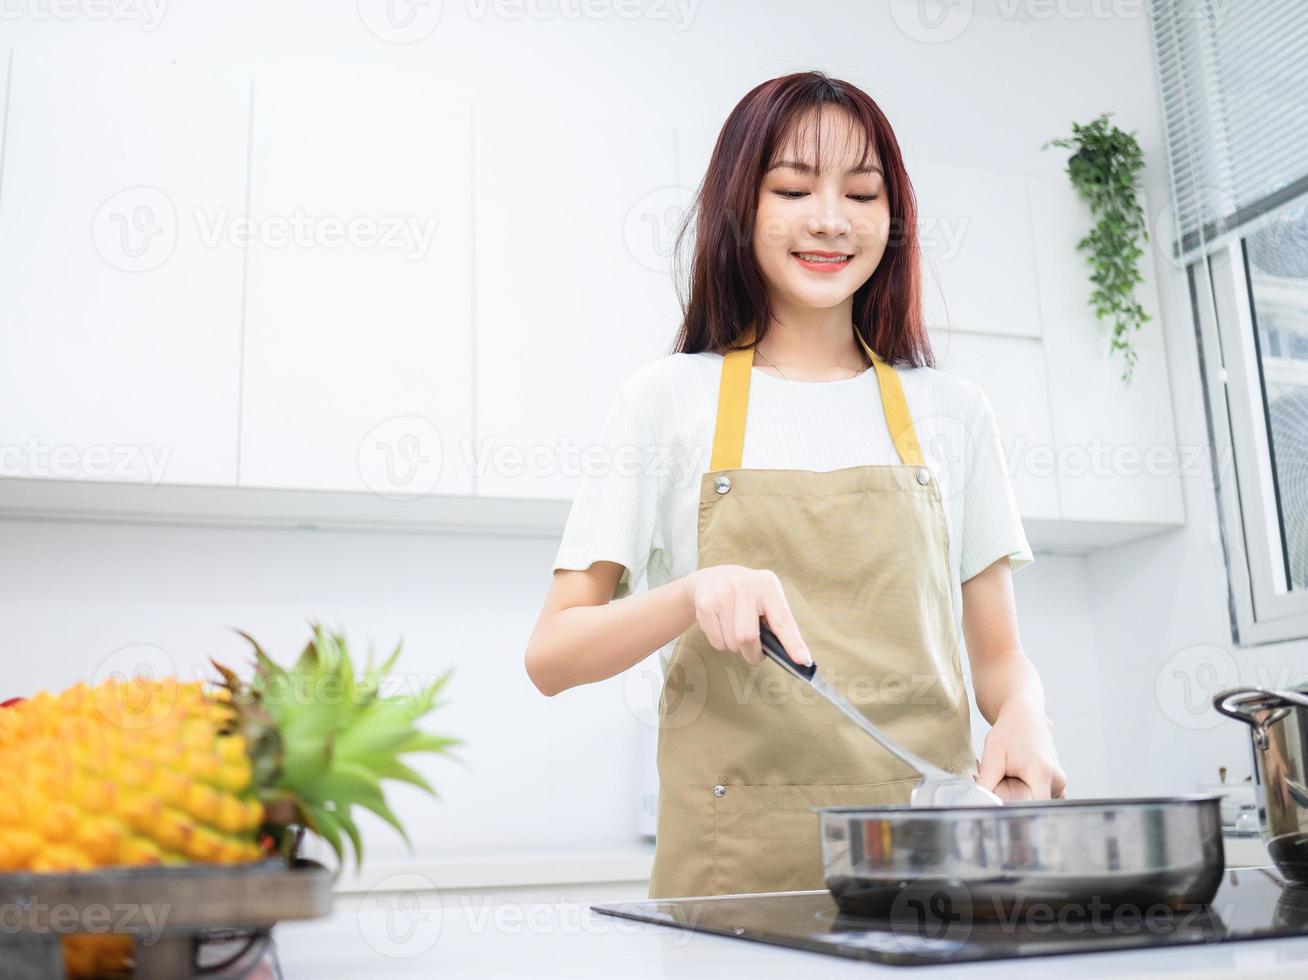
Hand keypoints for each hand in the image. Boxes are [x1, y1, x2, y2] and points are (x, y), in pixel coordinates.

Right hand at [688, 565, 810, 666]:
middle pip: (748, 637)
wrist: (712, 578)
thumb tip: (792, 657)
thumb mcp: (766, 599)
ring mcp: (722, 594)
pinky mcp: (705, 604)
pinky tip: (722, 627)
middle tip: (754, 652)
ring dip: (736, 648)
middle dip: (752, 653)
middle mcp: (745, 586)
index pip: (782, 620)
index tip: (802, 661)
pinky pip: (716, 642)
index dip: (792, 643)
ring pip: (731, 643)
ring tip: (735, 631)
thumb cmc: (747, 596)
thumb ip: (777, 623)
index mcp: (768, 585)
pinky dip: (722, 643)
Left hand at [976, 701, 1066, 800]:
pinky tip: (1015, 779)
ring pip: (1035, 802)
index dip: (1014, 811)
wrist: (1025, 717)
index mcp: (1042, 774)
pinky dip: (1026, 793)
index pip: (1032, 808)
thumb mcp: (992, 756)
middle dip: (1012, 801)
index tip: (999, 805)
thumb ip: (986, 783)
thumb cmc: (1009, 732)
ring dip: (1018, 797)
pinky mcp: (1057, 785)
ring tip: (1006, 777)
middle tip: (997, 783)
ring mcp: (1059, 784)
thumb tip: (977, 804)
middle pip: (1032, 806)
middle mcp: (1056, 781)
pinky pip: (1040, 797)